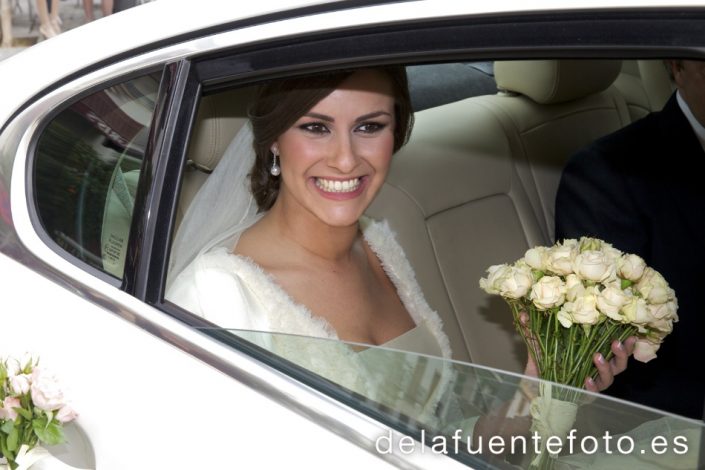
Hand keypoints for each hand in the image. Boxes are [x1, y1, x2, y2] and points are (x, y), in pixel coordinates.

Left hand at [519, 311, 635, 391]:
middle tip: (617, 343)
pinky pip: (594, 394)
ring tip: (597, 357)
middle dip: (623, 353)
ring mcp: (592, 385)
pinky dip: (592, 386)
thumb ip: (532, 329)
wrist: (531, 389)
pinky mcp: (584, 398)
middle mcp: (596, 371)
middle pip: (620, 364)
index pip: (615, 347)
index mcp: (592, 355)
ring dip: (606, 367)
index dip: (626, 341)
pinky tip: (586, 380)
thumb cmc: (540, 365)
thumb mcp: (537, 345)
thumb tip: (524, 313)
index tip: (631, 330)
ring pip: (610, 379)